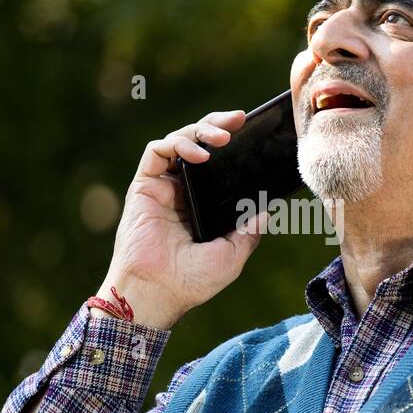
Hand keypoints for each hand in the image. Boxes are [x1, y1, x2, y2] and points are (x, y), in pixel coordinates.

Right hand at [93, 110, 268, 328]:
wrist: (157, 292)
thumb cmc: (190, 282)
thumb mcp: (231, 256)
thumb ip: (249, 231)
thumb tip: (268, 208)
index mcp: (201, 205)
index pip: (217, 164)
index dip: (232, 145)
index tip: (252, 132)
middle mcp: (181, 192)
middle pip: (198, 144)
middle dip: (217, 125)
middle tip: (239, 119)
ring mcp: (161, 188)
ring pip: (178, 141)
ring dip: (200, 131)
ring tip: (221, 137)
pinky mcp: (143, 186)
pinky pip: (157, 152)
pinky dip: (177, 144)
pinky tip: (199, 154)